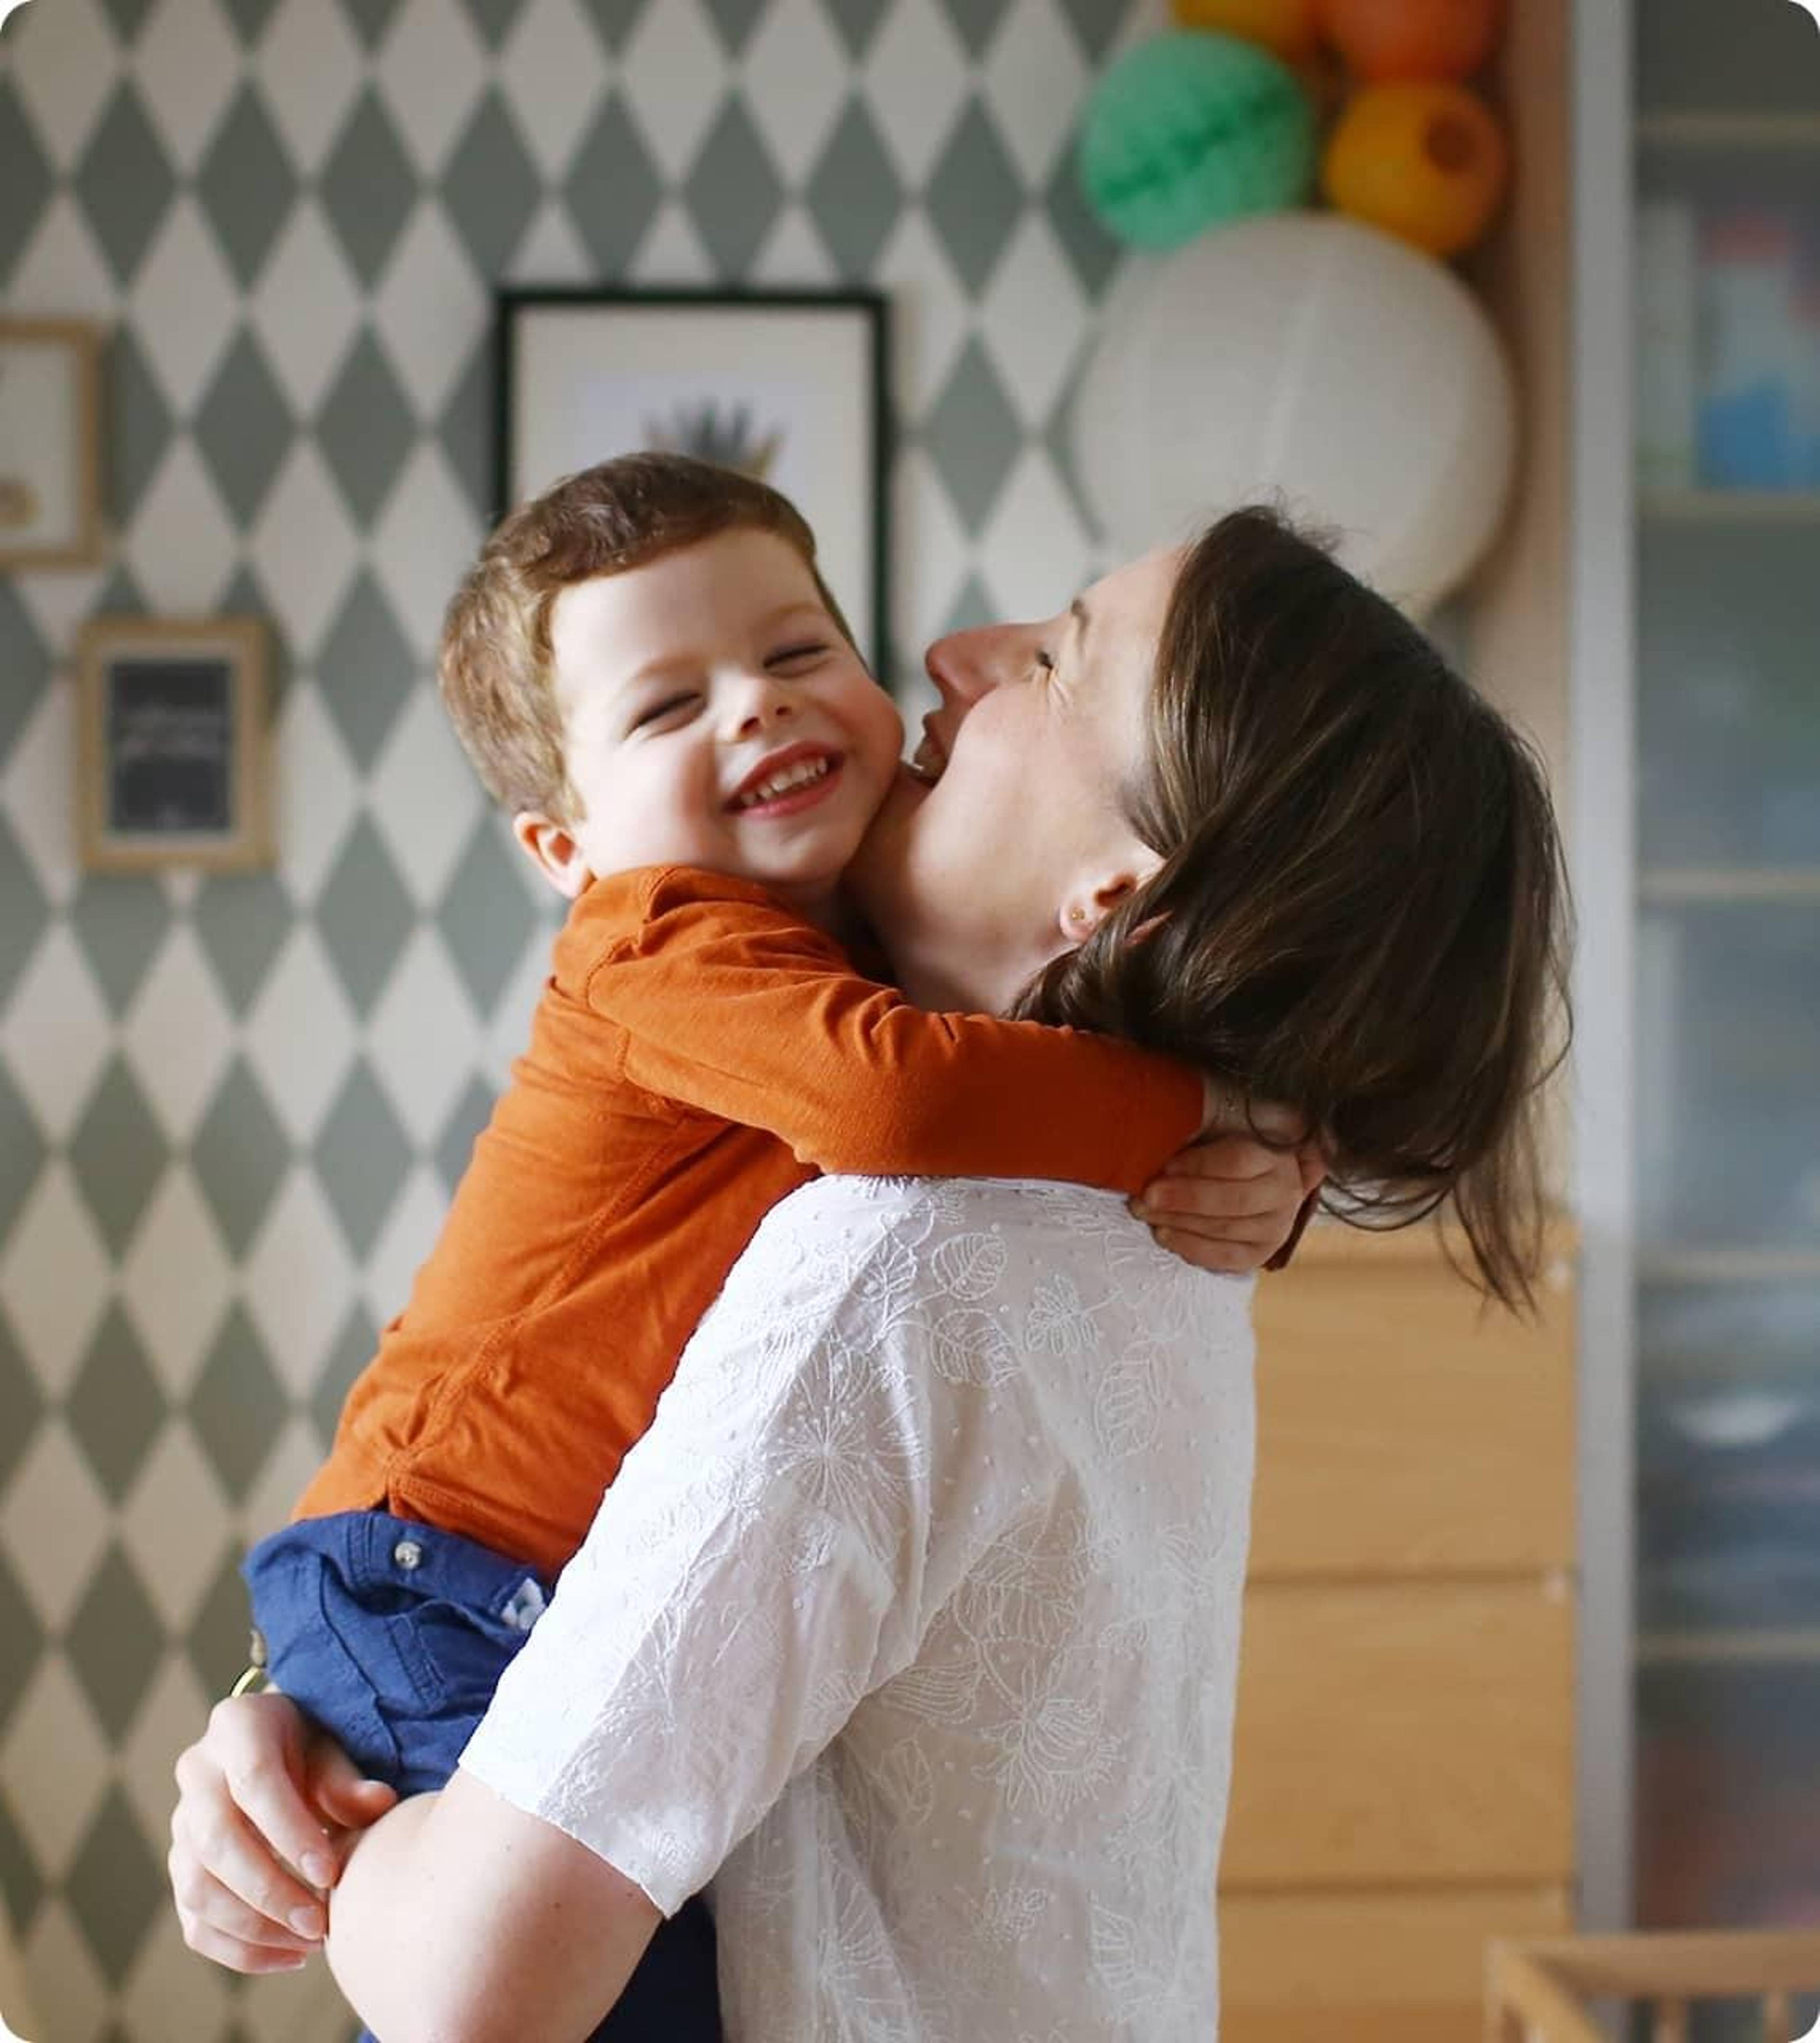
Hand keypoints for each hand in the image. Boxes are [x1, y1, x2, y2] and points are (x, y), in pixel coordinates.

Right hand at [169, 1690, 396, 1973]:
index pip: (254, 1782)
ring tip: (310, 1943)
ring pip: (197, 1888)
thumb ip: (349, 1781)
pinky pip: (194, 1921)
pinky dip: (238, 1950)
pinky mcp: (181, 1868)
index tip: (330, 1874)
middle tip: (319, 1924)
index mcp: (237, 1727)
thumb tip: (381, 1803)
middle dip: (269, 1891)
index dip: (290, 1832)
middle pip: (217, 1841)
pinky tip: (288, 1957)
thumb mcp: (332, 1749)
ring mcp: (180, 1824)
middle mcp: (197, 1773)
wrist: (273, 1751)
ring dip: (253, 1928)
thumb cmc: (310, 1750)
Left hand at [1135, 1124, 1325, 1274]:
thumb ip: (1197, 1133)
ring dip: (1178, 1222)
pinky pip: (1223, 1257)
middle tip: (1147, 1196)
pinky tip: (1164, 1235)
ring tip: (1145, 1212)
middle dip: (1184, 1198)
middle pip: (1232, 1200)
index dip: (1199, 1164)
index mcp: (1276, 1157)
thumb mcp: (1219, 1133)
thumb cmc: (1227, 1154)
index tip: (1165, 1166)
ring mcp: (1275, 1228)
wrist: (1256, 1184)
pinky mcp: (1258, 1254)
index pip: (1238, 1161)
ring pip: (1224, 1229)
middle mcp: (1284, 1194)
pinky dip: (1190, 1247)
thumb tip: (1158, 1141)